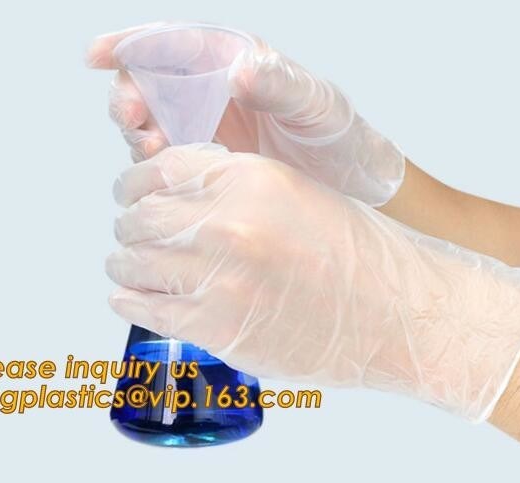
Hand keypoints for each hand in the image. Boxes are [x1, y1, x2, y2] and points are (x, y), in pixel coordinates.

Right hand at [87, 23, 404, 205]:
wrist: (349, 184)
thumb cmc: (338, 135)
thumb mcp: (315, 105)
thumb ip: (278, 83)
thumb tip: (236, 70)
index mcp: (234, 58)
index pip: (173, 42)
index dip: (131, 44)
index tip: (98, 55)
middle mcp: (211, 88)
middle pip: (150, 81)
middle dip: (129, 94)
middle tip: (130, 115)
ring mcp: (204, 125)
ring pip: (151, 120)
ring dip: (137, 131)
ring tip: (149, 146)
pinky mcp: (202, 160)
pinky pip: (165, 157)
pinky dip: (154, 163)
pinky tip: (159, 171)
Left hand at [105, 144, 519, 420]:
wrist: (395, 313)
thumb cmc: (356, 253)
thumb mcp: (295, 192)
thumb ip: (232, 186)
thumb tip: (177, 195)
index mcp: (249, 177)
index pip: (160, 169)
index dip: (135, 183)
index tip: (130, 194)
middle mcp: (227, 223)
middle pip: (140, 216)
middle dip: (130, 225)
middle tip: (132, 234)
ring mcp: (216, 278)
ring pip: (132, 262)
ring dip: (125, 263)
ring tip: (130, 267)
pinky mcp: (214, 328)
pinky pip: (143, 308)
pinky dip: (128, 301)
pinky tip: (129, 298)